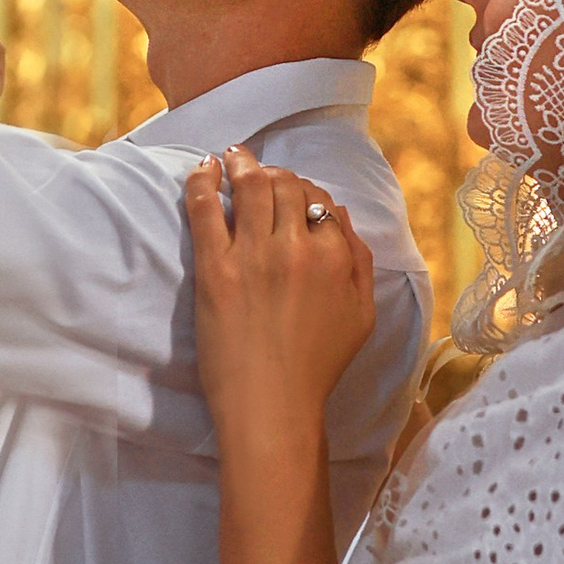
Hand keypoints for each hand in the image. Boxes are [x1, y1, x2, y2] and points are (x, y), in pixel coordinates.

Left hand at [185, 146, 375, 449]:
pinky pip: (205, 208)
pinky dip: (202, 180)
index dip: (307, 191)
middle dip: (274, 173)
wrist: (272, 407)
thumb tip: (342, 217)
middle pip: (286, 186)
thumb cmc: (317, 368)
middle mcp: (297, 248)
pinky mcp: (215, 269)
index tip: (292, 193)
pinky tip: (203, 167)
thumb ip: (360, 262)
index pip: (322, 201)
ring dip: (241, 163)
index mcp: (335, 257)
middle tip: (258, 168)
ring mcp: (254, 256)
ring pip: (251, 187)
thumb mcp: (362, 316)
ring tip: (231, 156)